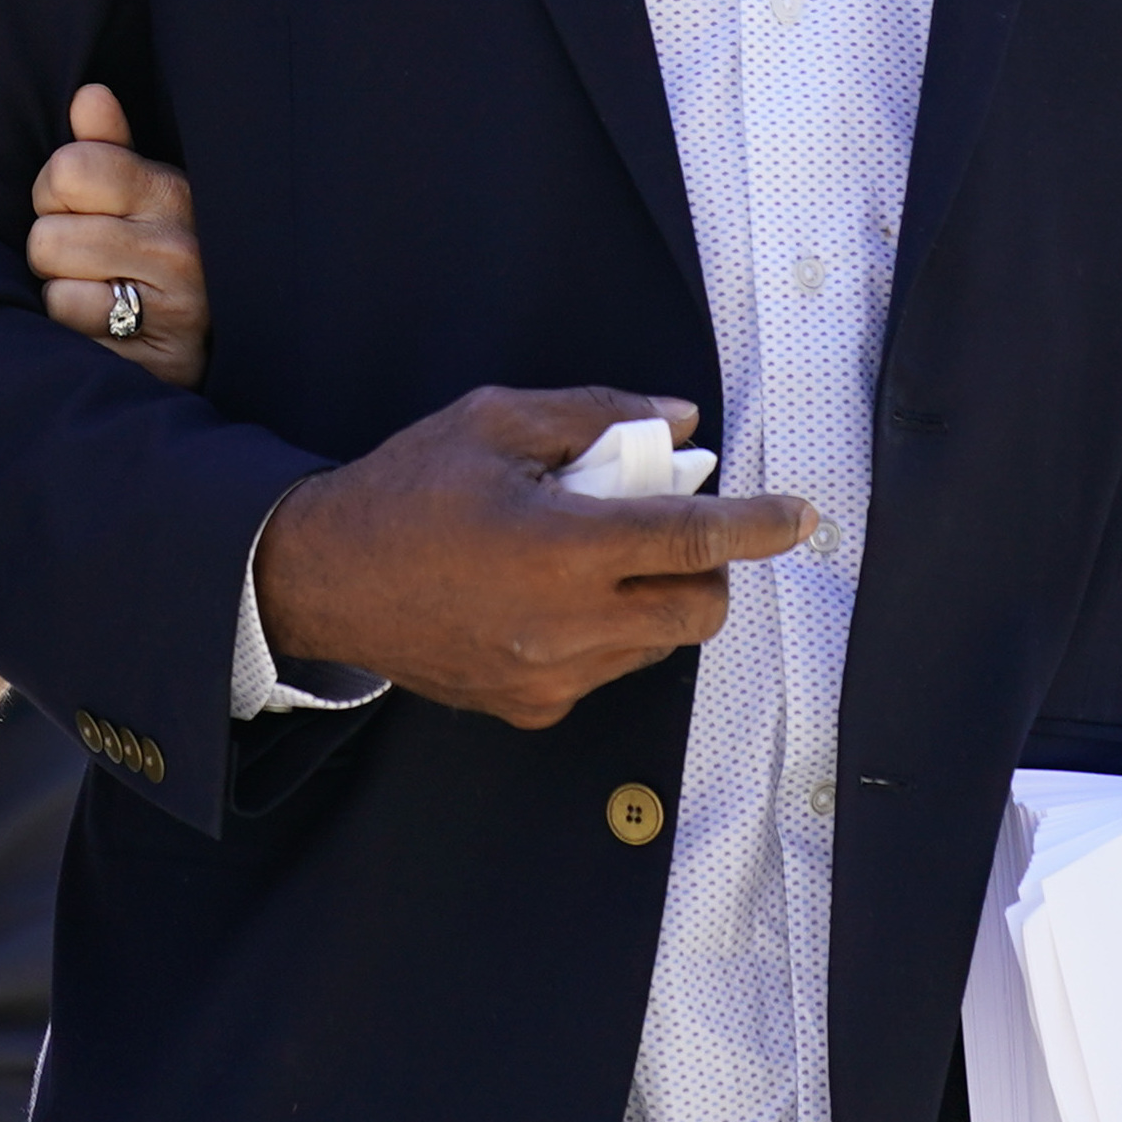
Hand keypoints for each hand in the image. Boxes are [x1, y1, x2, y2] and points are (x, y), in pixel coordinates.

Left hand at [27, 81, 206, 385]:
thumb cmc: (159, 248)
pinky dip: (78, 341)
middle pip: (48, 239)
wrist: (217, 336)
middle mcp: (180, 251)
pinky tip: (108, 332)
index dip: (55, 191)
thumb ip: (107, 146)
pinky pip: (75, 344)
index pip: (68, 170)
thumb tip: (89, 95)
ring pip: (57, 296)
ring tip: (101, 295)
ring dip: (65, 299)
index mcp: (172, 192)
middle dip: (55, 251)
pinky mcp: (159, 366)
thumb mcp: (143, 189)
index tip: (78, 207)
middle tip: (90, 260)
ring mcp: (174, 313)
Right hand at [250, 386, 809, 728]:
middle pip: (698, 610)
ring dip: (653, 600)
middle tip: (672, 533)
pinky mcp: (532, 706)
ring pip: (657, 645)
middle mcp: (566, 621)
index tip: (801, 515)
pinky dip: (606, 634)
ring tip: (593, 563)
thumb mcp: (489, 423)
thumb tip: (679, 424)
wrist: (319, 579)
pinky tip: (551, 602)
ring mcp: (552, 674)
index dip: (759, 525)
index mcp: (560, 544)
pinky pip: (606, 671)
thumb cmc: (403, 491)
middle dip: (707, 570)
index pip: (693, 537)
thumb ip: (591, 415)